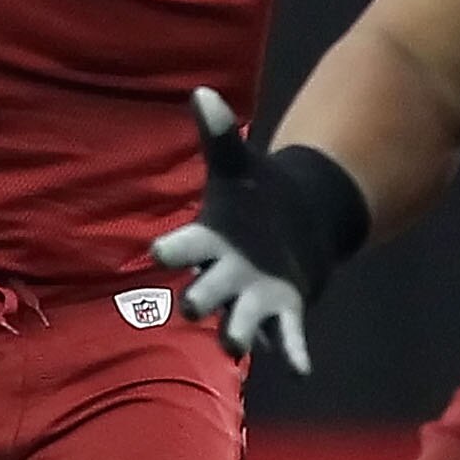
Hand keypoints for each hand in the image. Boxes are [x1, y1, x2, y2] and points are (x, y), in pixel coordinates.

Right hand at [148, 88, 367, 374]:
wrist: (291, 225)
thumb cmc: (252, 197)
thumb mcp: (237, 165)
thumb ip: (219, 134)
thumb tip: (202, 91)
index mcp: (209, 241)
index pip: (183, 247)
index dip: (171, 249)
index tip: (157, 251)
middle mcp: (224, 276)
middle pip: (205, 292)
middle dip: (199, 299)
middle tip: (192, 308)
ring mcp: (252, 298)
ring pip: (239, 323)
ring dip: (238, 333)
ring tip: (238, 346)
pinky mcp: (282, 310)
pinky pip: (286, 335)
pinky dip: (292, 351)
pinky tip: (302, 368)